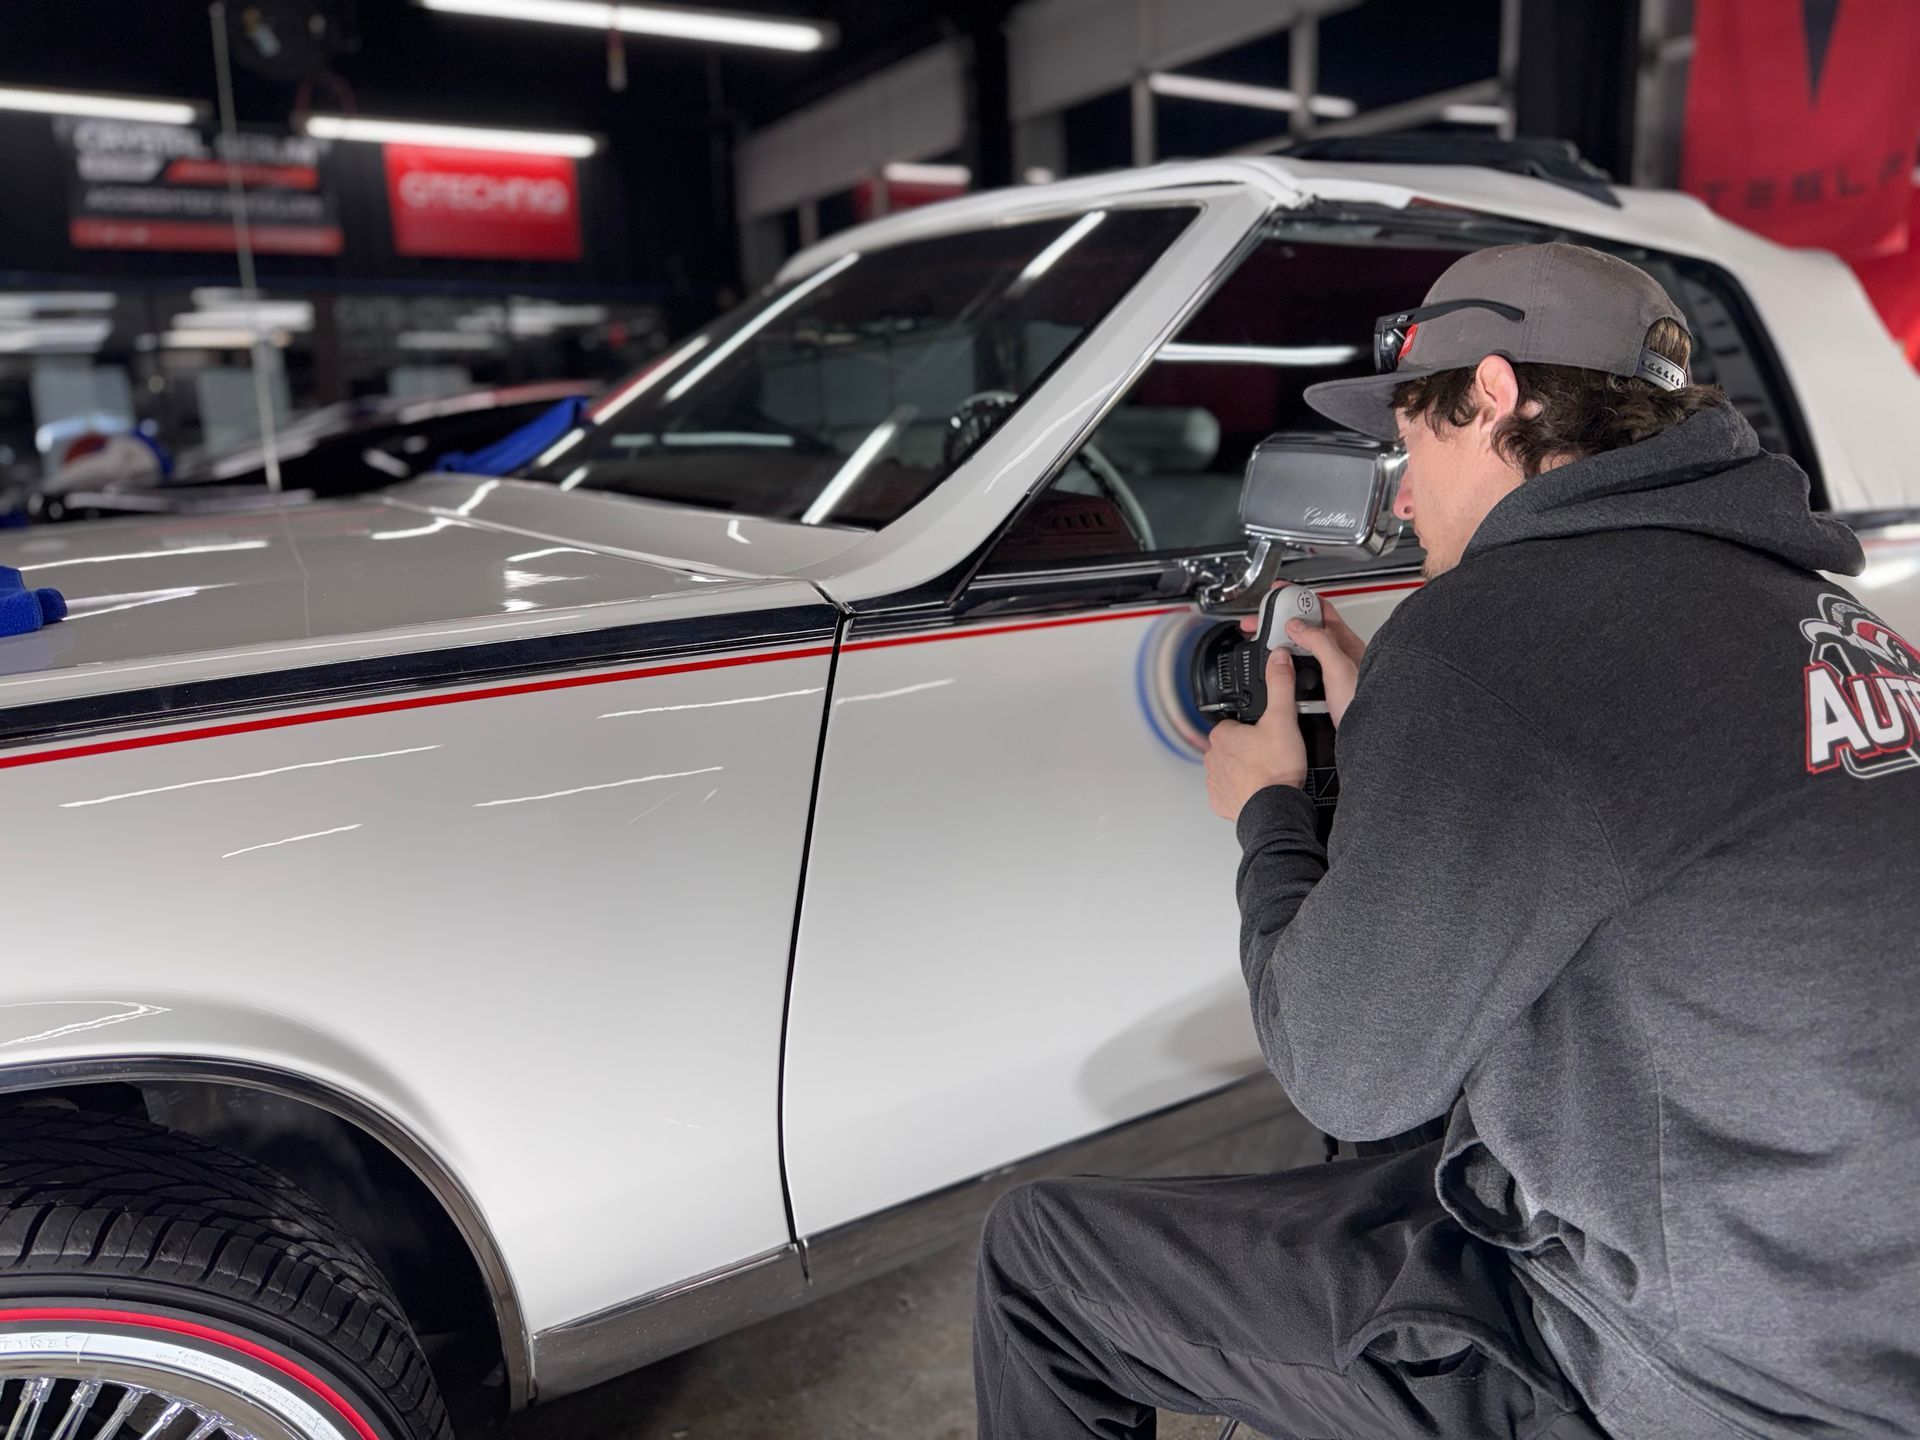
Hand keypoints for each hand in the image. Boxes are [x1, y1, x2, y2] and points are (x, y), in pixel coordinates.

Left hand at [1205, 647, 1307, 820]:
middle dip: (1248, 749)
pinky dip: (1243, 792)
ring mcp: (1215, 782)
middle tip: (1271, 754)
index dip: (1252, 727)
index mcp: (1222, 736)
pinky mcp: (1221, 803)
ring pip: (1229, 770)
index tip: (1267, 734)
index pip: (1233, 724)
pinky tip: (1260, 790)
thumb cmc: (1275, 770)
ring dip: (1244, 771)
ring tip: (1268, 773)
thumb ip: (1280, 686)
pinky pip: (1230, 793)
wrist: (1274, 810)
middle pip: (1231, 747)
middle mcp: (1212, 759)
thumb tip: (1278, 659)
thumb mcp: (1283, 719)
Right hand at [1240, 592, 1368, 726]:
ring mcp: (1328, 673)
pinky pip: (1298, 675)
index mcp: (1343, 641)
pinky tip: (1279, 675)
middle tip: (1258, 623)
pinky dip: (1285, 672)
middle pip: (1304, 629)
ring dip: (1281, 649)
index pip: (1318, 607)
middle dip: (1279, 623)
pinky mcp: (1321, 691)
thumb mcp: (1339, 668)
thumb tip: (1295, 624)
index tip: (1277, 592)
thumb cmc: (1366, 702)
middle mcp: (1336, 655)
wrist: (1370, 736)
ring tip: (1263, 646)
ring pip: (1299, 652)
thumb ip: (1318, 642)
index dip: (1297, 597)